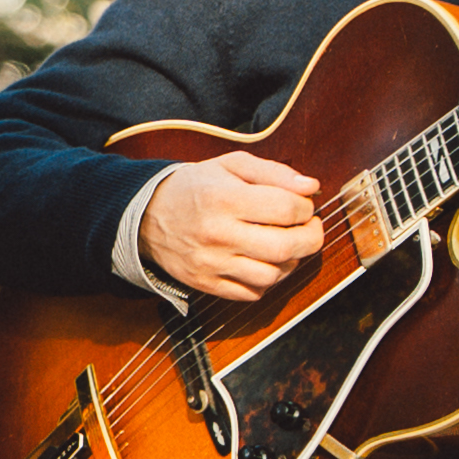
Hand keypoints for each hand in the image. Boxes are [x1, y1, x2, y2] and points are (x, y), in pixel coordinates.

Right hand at [133, 146, 329, 308]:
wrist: (147, 214)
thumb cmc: (196, 187)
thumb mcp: (231, 165)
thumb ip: (274, 172)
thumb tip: (311, 187)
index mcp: (224, 198)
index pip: (286, 209)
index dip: (306, 208)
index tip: (303, 206)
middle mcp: (218, 234)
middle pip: (285, 247)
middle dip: (310, 238)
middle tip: (310, 228)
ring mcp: (211, 263)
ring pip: (272, 275)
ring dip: (291, 261)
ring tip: (286, 245)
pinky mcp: (206, 284)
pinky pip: (252, 293)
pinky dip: (267, 280)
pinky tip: (263, 262)